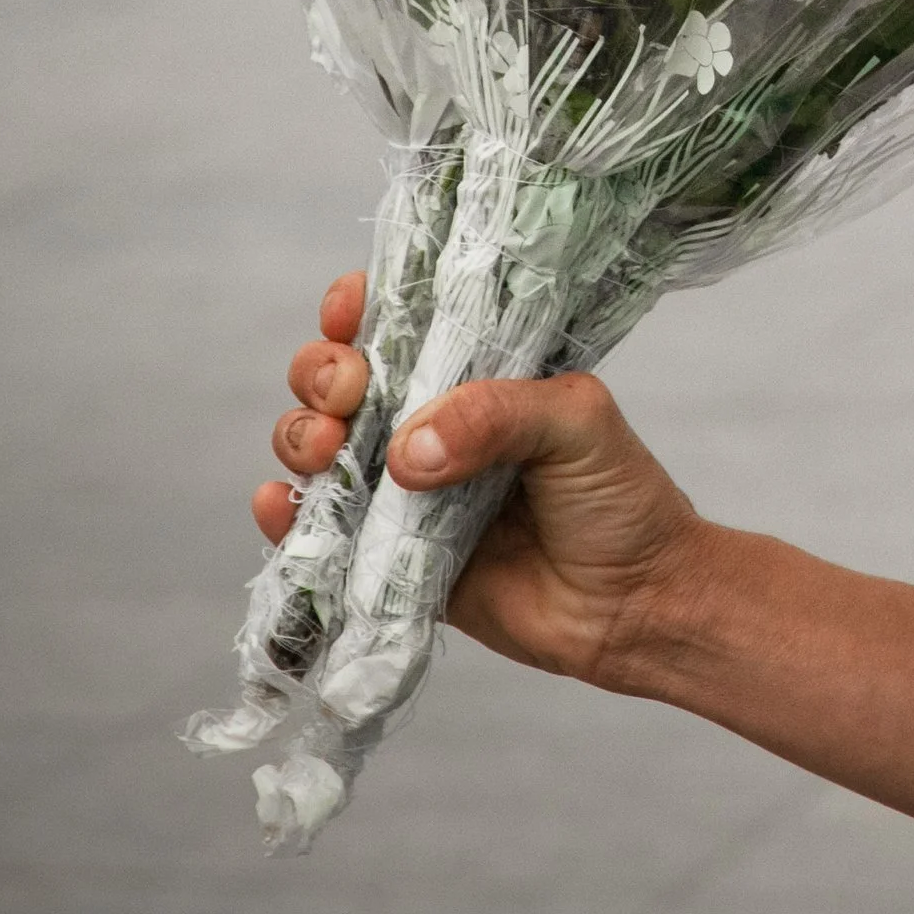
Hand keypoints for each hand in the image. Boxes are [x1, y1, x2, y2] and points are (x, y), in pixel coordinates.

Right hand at [260, 271, 708, 692]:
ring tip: (325, 449)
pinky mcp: (388, 558)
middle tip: (348, 393)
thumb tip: (407, 450)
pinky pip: (320, 532)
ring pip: (319, 447)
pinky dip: (285, 515)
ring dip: (301, 436)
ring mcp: (405, 492)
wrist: (632, 604)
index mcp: (478, 375)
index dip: (362, 309)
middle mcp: (431, 425)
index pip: (406, 324)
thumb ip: (497, 416)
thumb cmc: (619, 496)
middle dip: (323, 372)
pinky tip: (281, 503)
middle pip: (341, 380)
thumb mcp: (577, 423)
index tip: (351, 309)